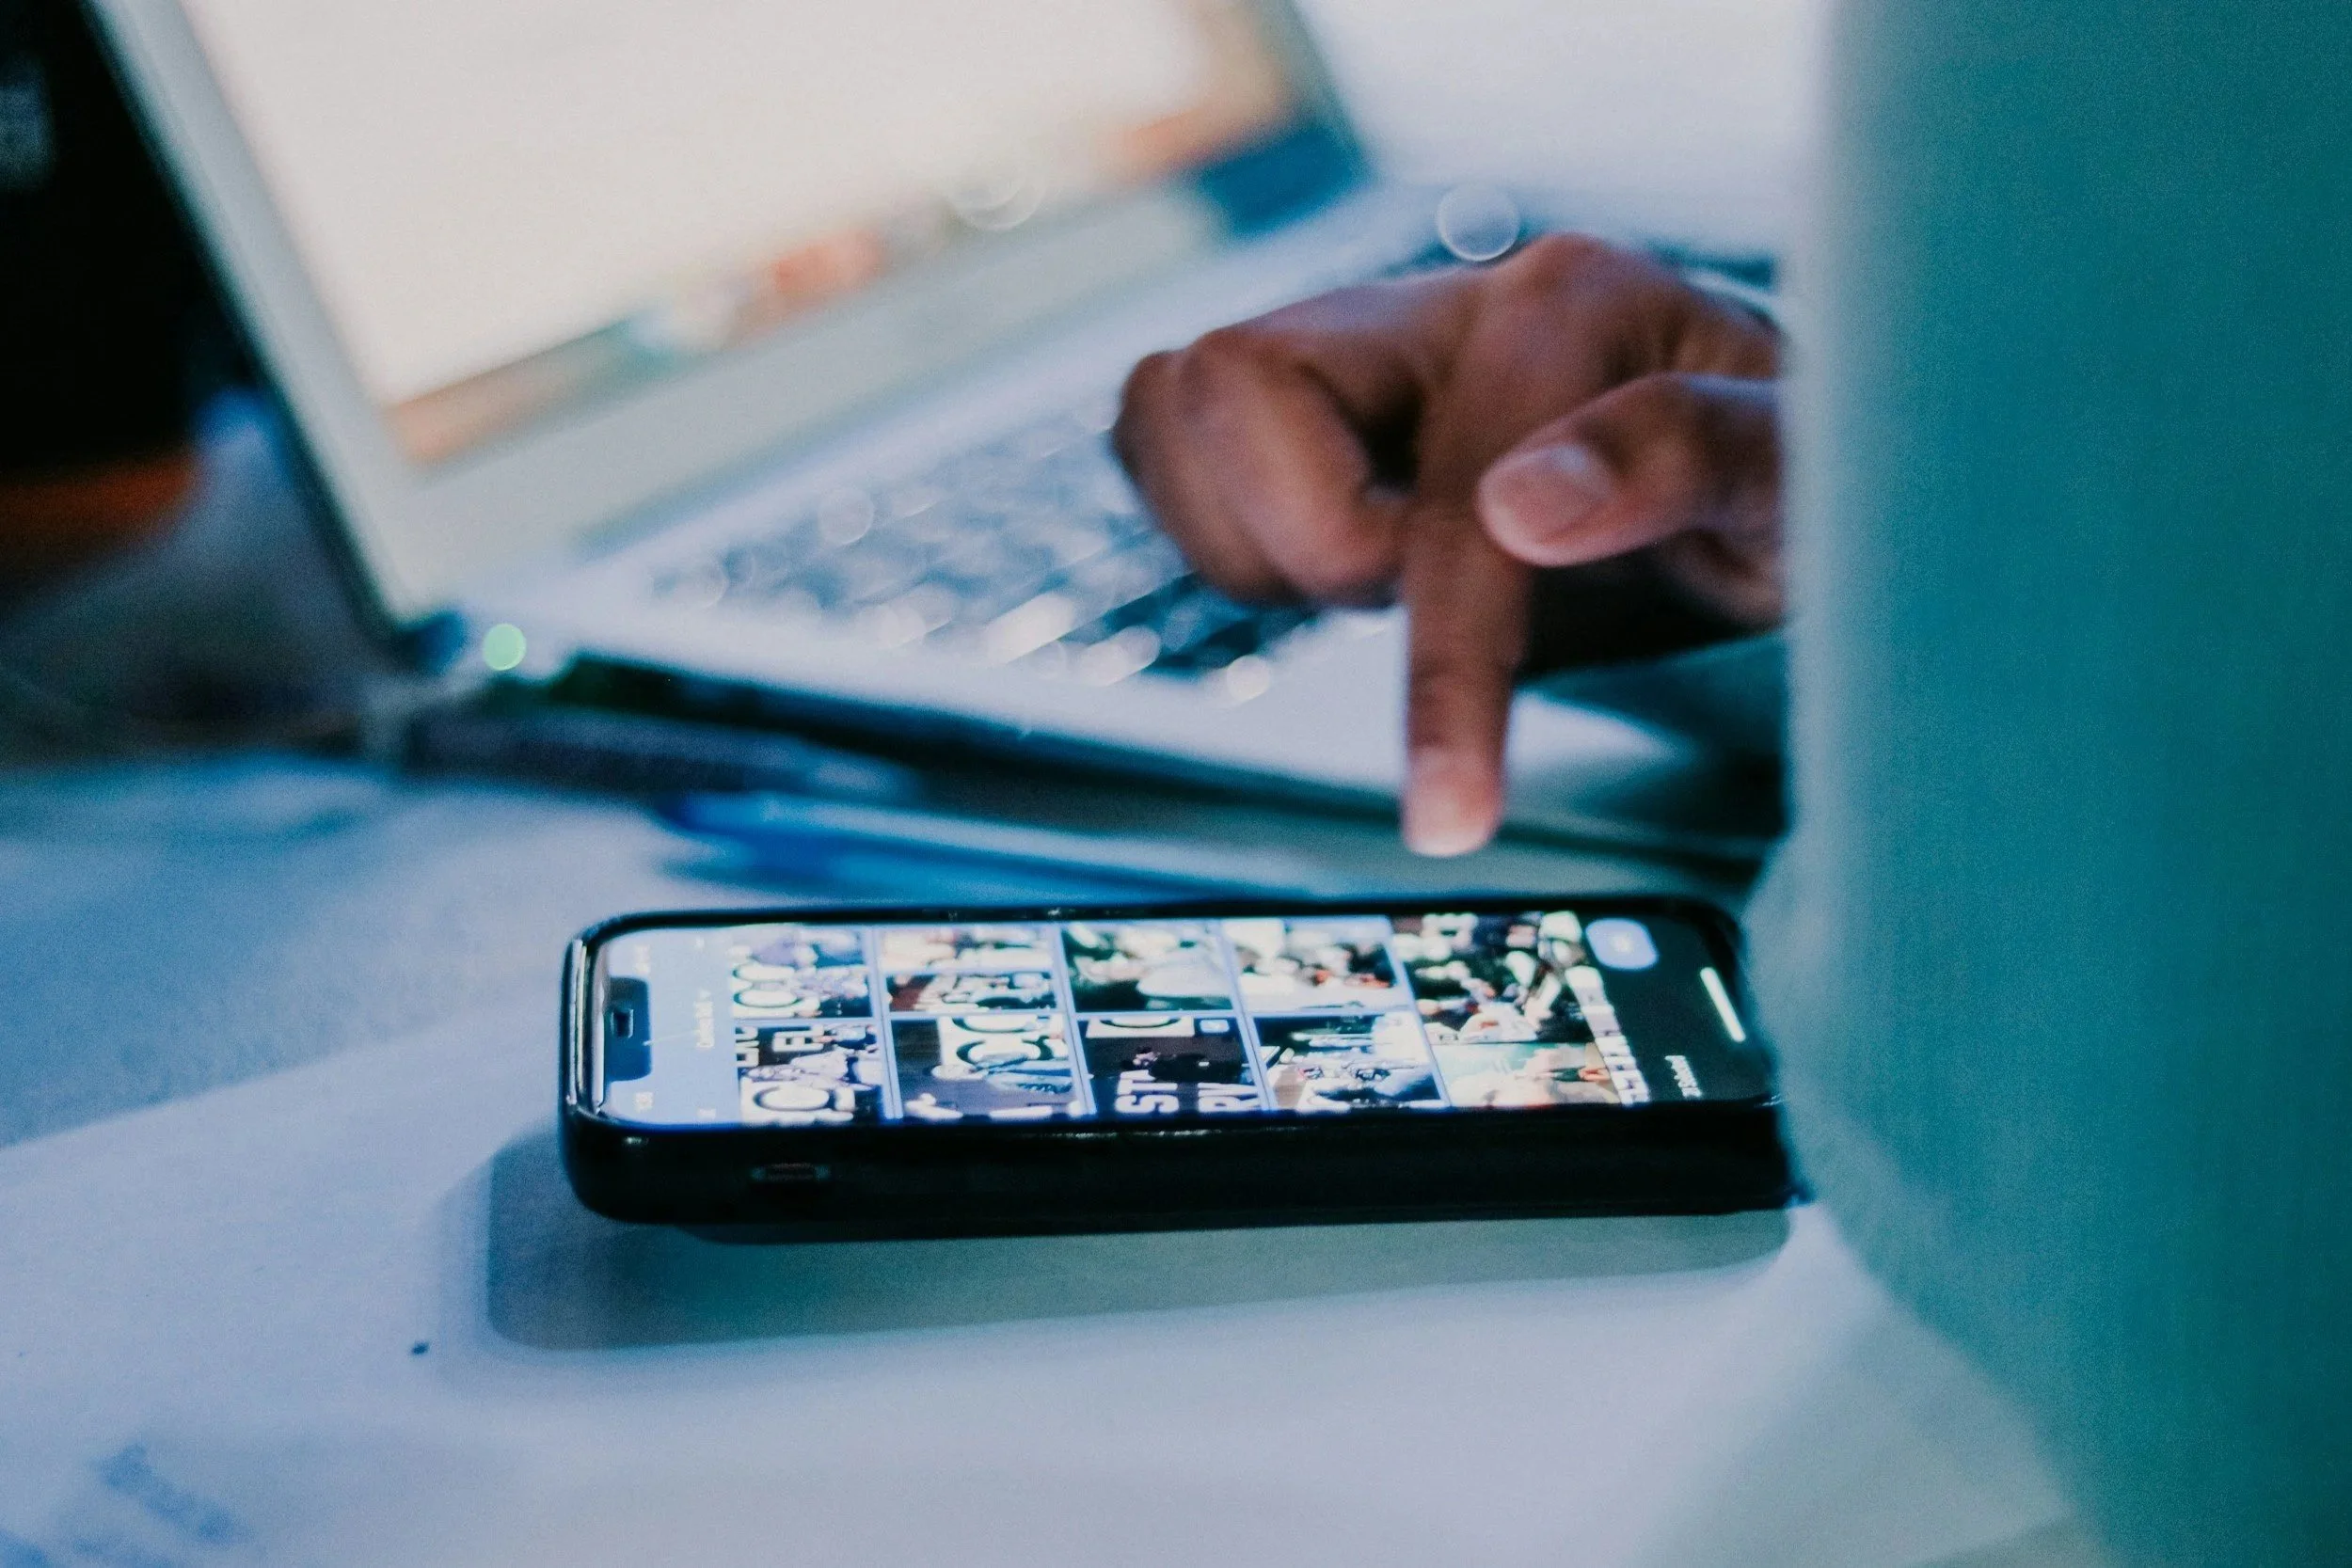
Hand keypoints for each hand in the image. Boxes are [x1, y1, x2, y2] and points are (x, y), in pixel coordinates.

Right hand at [1113, 235, 1782, 853]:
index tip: (1449, 817)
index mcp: (1571, 304)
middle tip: (1413, 601)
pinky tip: (1331, 564)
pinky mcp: (1307, 391)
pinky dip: (1218, 530)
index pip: (1447, 498)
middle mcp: (1447, 298)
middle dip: (1308, 545)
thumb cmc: (1795, 483)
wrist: (1759, 470)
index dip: (1442, 667)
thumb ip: (1695, 457)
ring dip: (1255, 543)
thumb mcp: (1805, 483)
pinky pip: (1165, 437)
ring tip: (1387, 581)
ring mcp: (1365, 336)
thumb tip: (1528, 505)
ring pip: (1175, 406)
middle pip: (1232, 382)